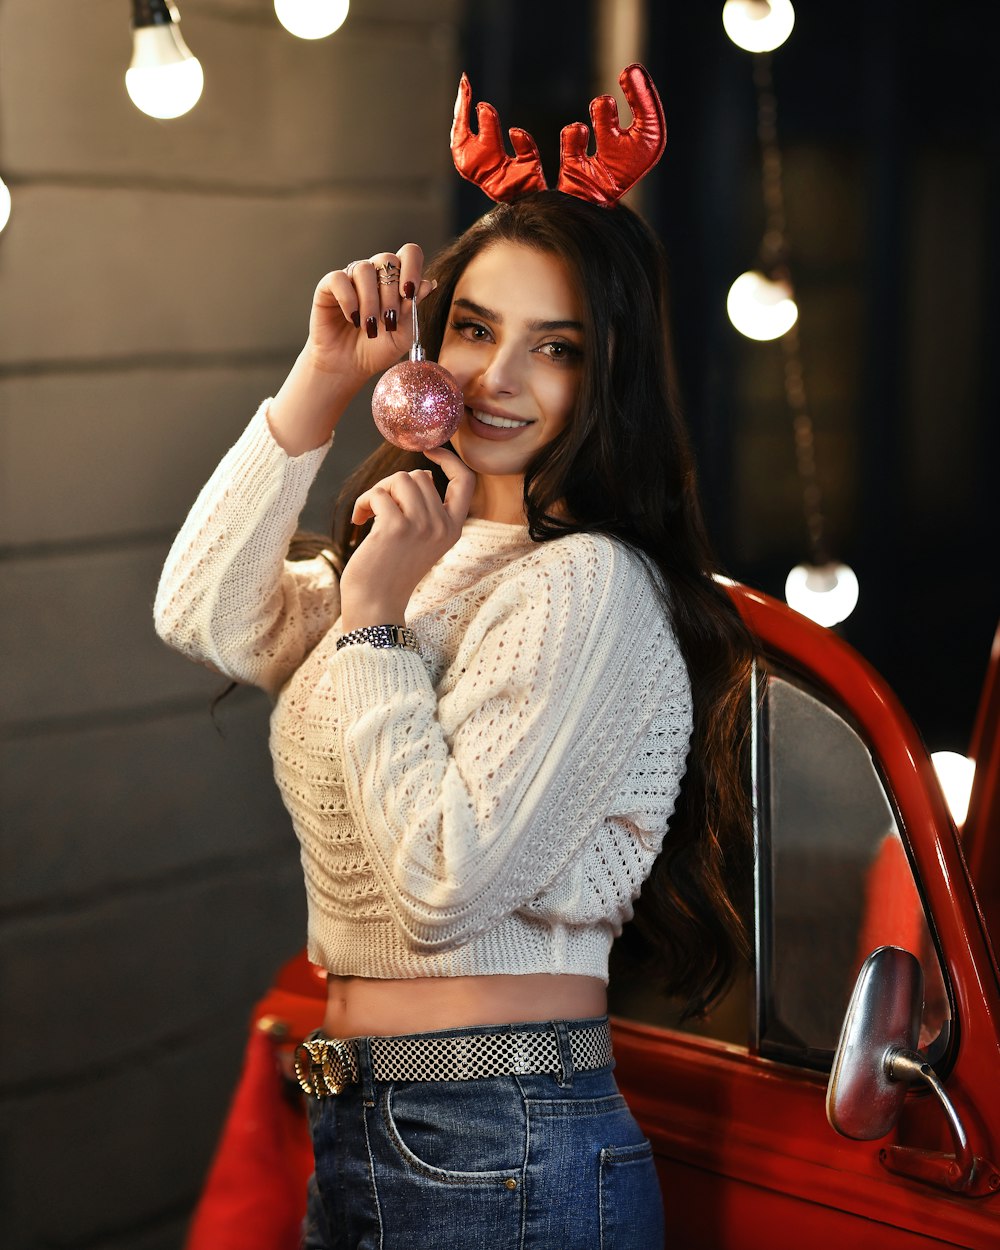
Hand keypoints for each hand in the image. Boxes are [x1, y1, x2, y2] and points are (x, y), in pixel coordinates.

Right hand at [307, 243, 435, 387]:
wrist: (350, 367)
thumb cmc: (377, 350)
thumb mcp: (403, 335)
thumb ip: (413, 309)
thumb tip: (429, 283)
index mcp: (396, 281)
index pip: (409, 254)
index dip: (412, 268)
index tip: (409, 294)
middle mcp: (374, 274)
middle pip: (387, 259)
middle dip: (391, 293)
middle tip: (389, 321)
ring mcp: (351, 277)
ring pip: (364, 268)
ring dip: (370, 301)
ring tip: (370, 327)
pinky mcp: (328, 286)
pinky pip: (339, 279)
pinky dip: (349, 300)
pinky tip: (353, 319)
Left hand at [339, 447, 475, 630]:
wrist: (377, 604)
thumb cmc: (392, 571)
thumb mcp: (422, 541)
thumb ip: (428, 511)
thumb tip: (423, 475)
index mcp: (453, 529)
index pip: (466, 480)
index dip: (449, 460)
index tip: (430, 450)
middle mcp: (442, 526)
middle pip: (419, 477)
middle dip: (394, 487)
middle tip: (379, 508)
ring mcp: (421, 526)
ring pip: (399, 480)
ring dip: (378, 492)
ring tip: (369, 514)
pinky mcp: (396, 527)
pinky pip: (378, 493)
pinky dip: (363, 503)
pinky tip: (359, 521)